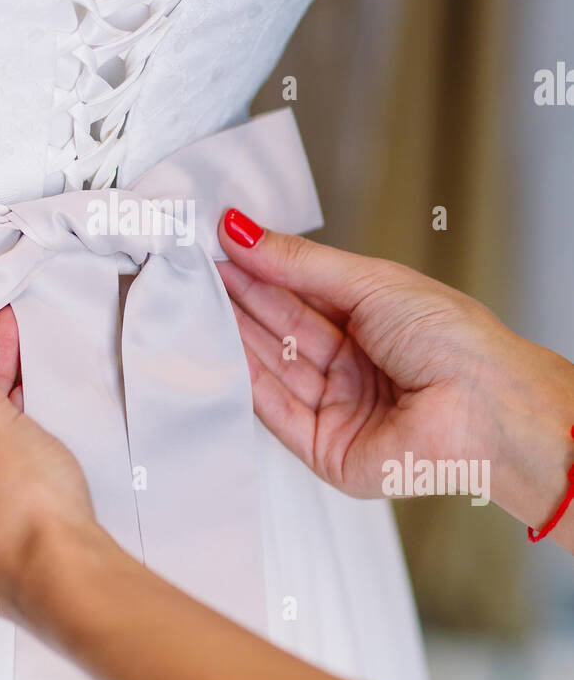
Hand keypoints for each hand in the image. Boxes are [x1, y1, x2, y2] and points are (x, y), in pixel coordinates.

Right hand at [218, 212, 573, 538]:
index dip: (258, 269)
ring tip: (196, 299)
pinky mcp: (324, 450)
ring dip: (233, 335)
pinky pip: (274, 412)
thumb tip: (241, 230)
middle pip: (280, 330)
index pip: (298, 293)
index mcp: (370, 322)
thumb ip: (297, 262)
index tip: (216, 244)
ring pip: (271, 368)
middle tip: (193, 269)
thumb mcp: (368, 282)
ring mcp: (336, 408)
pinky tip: (216, 347)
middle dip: (239, 298)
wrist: (485, 408)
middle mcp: (351, 366)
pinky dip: (243, 379)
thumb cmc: (451, 340)